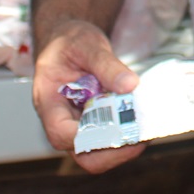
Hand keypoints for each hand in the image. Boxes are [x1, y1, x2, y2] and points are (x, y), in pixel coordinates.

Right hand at [31, 18, 141, 173]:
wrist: (67, 40)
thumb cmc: (69, 41)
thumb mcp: (86, 44)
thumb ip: (106, 64)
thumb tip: (130, 85)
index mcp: (48, 102)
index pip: (60, 132)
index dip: (88, 136)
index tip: (118, 126)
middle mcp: (60, 120)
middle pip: (81, 154)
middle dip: (112, 152)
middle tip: (139, 136)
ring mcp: (76, 124)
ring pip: (96, 153)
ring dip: (122, 147)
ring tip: (145, 129)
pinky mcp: (92, 123)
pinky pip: (107, 140)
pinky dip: (125, 135)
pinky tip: (141, 121)